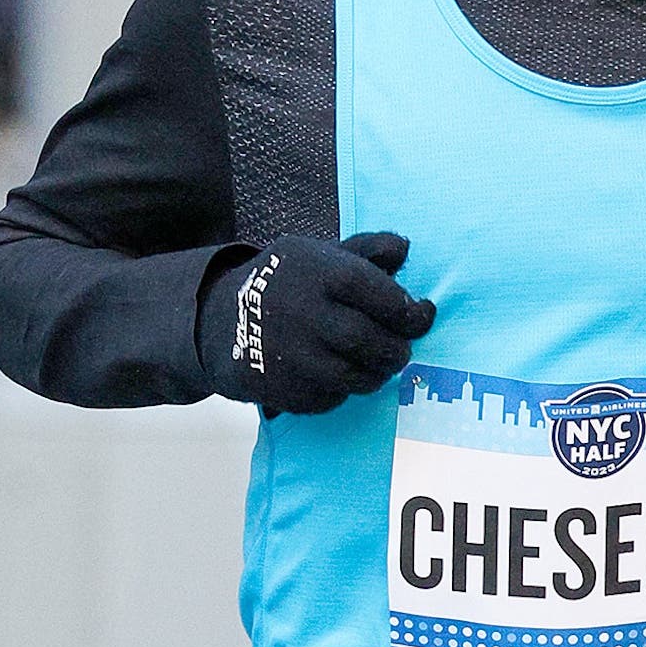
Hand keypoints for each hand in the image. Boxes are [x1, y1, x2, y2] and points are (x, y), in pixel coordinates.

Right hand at [196, 232, 436, 413]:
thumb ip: (366, 249)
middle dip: (396, 350)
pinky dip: (342, 390)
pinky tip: (341, 376)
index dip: (408, 310)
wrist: (223, 320)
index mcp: (317, 272)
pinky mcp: (279, 386)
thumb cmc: (289, 283)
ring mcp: (288, 352)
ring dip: (375, 375)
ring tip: (379, 366)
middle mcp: (301, 311)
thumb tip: (406, 249)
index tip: (422, 315)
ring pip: (351, 376)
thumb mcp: (321, 254)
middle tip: (402, 351)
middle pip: (367, 340)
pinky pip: (327, 397)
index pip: (377, 293)